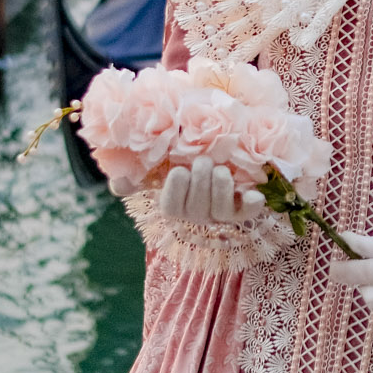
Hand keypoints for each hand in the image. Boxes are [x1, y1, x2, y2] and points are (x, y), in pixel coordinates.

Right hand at [114, 156, 264, 226]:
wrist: (220, 158)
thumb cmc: (185, 164)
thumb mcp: (159, 167)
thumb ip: (137, 176)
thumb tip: (118, 182)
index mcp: (176, 204)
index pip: (171, 207)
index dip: (176, 190)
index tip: (179, 170)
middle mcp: (198, 214)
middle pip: (196, 209)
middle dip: (200, 182)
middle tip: (203, 161)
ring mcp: (221, 213)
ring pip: (221, 211)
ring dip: (220, 187)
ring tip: (220, 169)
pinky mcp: (244, 208)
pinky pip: (248, 212)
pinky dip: (252, 204)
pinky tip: (255, 195)